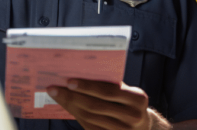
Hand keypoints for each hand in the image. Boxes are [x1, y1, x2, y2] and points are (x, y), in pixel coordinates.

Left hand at [47, 79, 166, 129]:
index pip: (108, 91)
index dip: (87, 86)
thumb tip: (79, 71)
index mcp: (137, 99)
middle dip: (72, 96)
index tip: (68, 81)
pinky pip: (90, 127)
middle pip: (96, 106)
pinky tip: (67, 107)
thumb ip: (109, 84)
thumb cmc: (128, 103)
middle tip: (54, 88)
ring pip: (90, 118)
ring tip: (57, 96)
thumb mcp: (125, 92)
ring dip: (71, 106)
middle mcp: (134, 117)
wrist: (142, 127)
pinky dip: (77, 116)